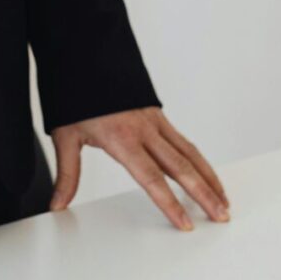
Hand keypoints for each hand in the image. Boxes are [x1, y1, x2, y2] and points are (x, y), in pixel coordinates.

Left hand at [49, 107, 228, 229]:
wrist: (86, 56)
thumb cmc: (76, 94)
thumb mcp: (65, 136)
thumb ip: (67, 174)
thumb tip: (57, 203)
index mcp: (123, 139)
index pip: (152, 178)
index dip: (170, 203)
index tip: (185, 223)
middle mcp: (144, 131)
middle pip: (181, 168)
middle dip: (204, 194)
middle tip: (221, 215)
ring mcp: (155, 122)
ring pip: (190, 153)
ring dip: (209, 177)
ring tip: (223, 200)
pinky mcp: (158, 115)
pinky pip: (184, 141)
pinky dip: (199, 160)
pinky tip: (207, 174)